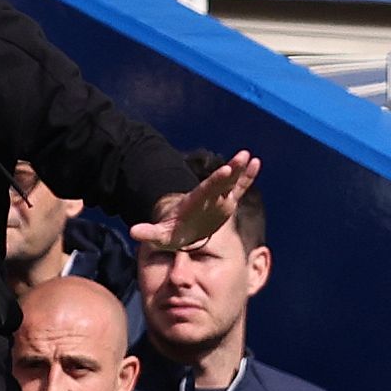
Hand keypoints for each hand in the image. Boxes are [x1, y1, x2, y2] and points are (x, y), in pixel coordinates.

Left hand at [129, 150, 260, 250]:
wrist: (180, 229)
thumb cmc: (170, 233)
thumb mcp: (158, 235)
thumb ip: (148, 233)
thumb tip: (133, 232)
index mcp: (193, 204)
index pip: (205, 191)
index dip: (215, 182)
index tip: (224, 170)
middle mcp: (207, 198)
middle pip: (220, 183)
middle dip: (231, 171)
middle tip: (242, 156)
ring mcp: (217, 198)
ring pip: (230, 182)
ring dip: (240, 170)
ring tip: (249, 155)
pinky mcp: (226, 202)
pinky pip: (239, 187)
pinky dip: (247, 177)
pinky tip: (257, 163)